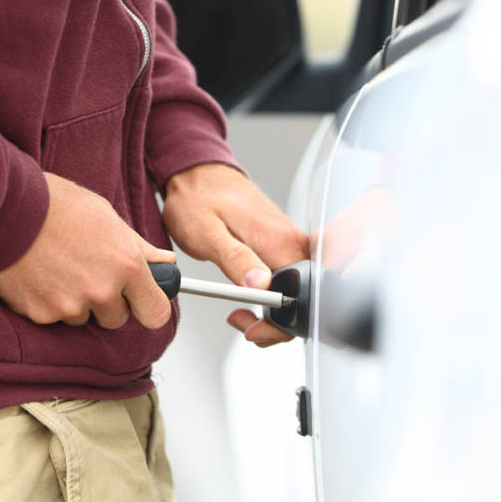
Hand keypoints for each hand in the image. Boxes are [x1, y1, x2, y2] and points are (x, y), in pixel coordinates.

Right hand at [0, 172, 174, 328]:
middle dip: (108, 302)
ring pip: (83, 318)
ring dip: (77, 302)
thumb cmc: (55, 204)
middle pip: (117, 319)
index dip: (149, 306)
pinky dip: (49, 302)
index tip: (141, 300)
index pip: (156, 313)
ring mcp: (70, 306)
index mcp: (127, 267)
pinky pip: (54, 318)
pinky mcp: (40, 314)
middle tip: (88, 271)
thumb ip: (139, 248)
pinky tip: (41, 274)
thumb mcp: (107, 217)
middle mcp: (102, 292)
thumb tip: (164, 263)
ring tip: (59, 267)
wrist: (4, 207)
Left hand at [163, 163, 308, 346]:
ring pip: (297, 293)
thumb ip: (236, 259)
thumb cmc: (198, 199)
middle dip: (275, 324)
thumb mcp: (207, 233)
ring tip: (239, 313)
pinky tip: (248, 296)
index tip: (251, 327)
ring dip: (271, 313)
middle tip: (242, 322)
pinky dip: (270, 297)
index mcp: (279, 241)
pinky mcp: (283, 245)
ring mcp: (290, 243)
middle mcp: (292, 241)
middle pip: (303, 299)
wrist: (198, 174)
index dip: (277, 323)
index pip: (298, 296)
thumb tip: (260, 286)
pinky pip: (288, 280)